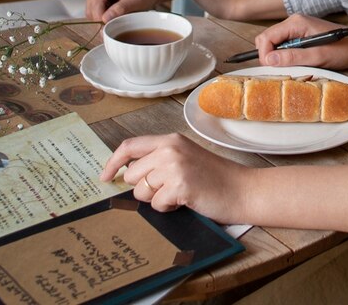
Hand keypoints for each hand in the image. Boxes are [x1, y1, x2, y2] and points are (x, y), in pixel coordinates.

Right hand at [85, 0, 160, 22]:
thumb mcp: (136, 2)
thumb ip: (120, 9)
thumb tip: (104, 19)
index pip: (96, 5)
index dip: (102, 18)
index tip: (113, 25)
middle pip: (91, 10)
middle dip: (103, 19)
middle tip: (118, 21)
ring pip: (90, 13)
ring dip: (102, 19)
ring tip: (118, 15)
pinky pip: (93, 13)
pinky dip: (102, 17)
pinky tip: (114, 14)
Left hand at [101, 133, 245, 216]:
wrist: (242, 190)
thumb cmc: (215, 178)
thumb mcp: (185, 158)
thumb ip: (159, 159)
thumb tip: (126, 173)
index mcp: (170, 140)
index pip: (130, 146)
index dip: (113, 162)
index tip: (105, 177)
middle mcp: (170, 149)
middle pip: (132, 175)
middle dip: (144, 188)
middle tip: (168, 189)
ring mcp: (175, 166)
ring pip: (141, 192)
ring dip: (157, 199)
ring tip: (180, 194)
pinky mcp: (180, 185)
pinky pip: (156, 204)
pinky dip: (168, 208)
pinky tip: (185, 201)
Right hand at [253, 14, 347, 68]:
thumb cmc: (344, 50)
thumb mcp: (318, 57)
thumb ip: (293, 57)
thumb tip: (268, 60)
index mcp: (296, 23)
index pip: (266, 37)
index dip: (265, 55)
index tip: (273, 70)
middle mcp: (294, 22)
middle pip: (268, 40)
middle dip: (270, 57)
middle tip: (284, 71)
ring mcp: (298, 29)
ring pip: (276, 44)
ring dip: (280, 58)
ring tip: (295, 67)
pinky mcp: (303, 36)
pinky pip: (286, 46)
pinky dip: (288, 57)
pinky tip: (300, 63)